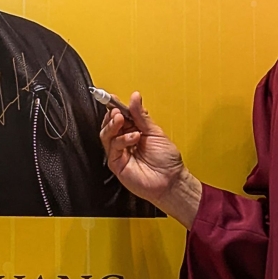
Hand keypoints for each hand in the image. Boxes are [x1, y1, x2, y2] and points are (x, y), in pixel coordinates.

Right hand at [99, 92, 201, 227]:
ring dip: (112, 125)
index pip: (120, 116)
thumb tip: (135, 97)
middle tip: (118, 111)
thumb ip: (142, 115)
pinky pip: (112, 148)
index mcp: (134, 131)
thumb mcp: (155, 132)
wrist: (171, 181)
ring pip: (106, 135)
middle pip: (109, 125)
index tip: (112, 98)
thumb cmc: (167, 161)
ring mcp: (120, 153)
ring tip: (121, 119)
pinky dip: (121, 140)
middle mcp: (125, 141)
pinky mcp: (117, 164)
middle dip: (112, 115)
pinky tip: (133, 137)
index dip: (115, 106)